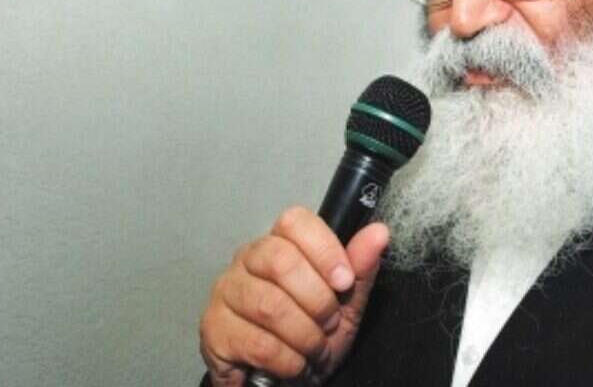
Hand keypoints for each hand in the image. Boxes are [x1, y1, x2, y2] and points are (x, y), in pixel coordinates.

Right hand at [199, 207, 389, 386]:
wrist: (285, 380)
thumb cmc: (312, 333)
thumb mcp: (346, 303)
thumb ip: (360, 268)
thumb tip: (379, 232)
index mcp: (280, 243)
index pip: (294, 222)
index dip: (324, 250)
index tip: (344, 282)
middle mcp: (247, 259)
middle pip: (280, 260)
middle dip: (317, 300)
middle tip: (329, 322)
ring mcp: (226, 292)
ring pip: (270, 305)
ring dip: (305, 335)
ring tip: (314, 347)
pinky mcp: (213, 329)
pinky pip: (257, 343)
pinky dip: (288, 360)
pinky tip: (293, 364)